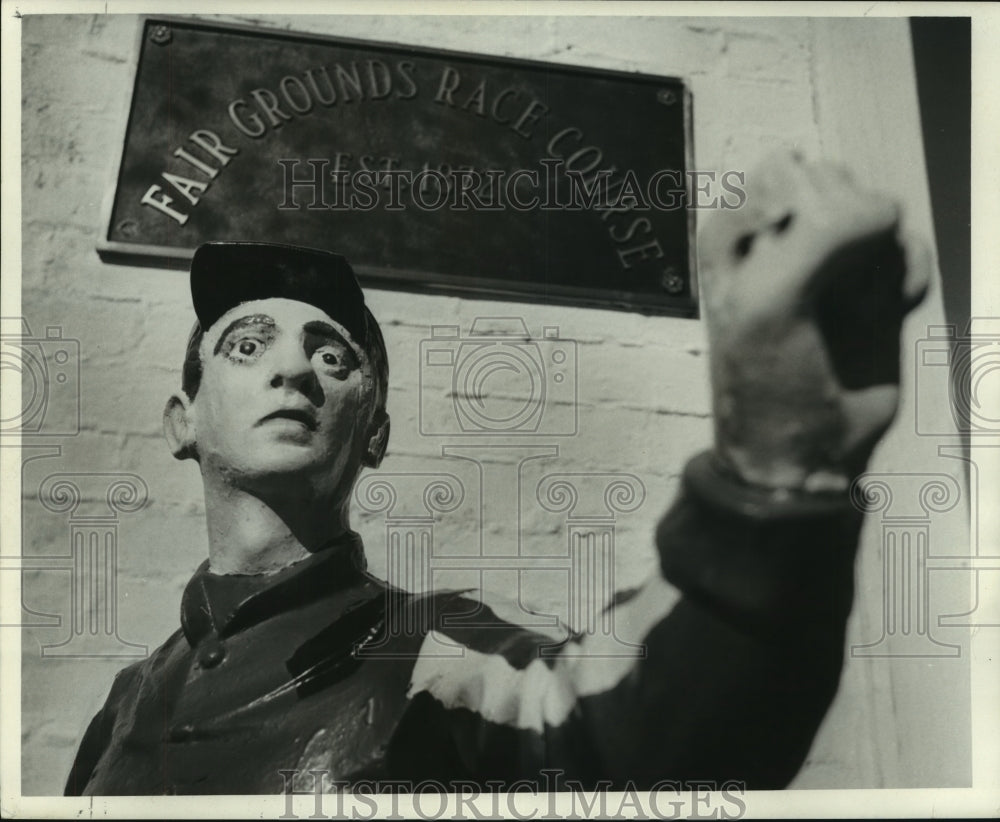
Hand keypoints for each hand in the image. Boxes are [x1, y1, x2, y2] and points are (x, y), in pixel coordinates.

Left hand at [699, 152, 930, 491]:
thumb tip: (888, 208)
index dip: (802, 215)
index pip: (783, 170)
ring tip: (861, 300)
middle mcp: (778, 239)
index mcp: (733, 235)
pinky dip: (908, 269)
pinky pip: (906, 243)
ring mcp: (829, 259)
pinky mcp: (873, 283)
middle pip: (833, 178)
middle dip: (844, 228)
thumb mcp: (769, 299)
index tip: (793, 274)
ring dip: (880, 250)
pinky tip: (894, 304)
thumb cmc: (769, 377)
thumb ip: (821, 233)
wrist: (807, 450)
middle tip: (828, 287)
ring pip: (874, 207)